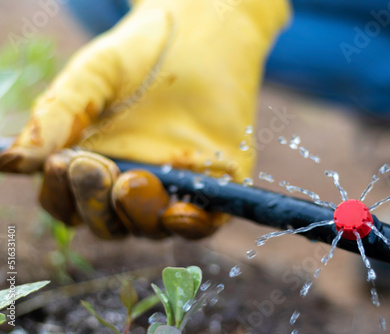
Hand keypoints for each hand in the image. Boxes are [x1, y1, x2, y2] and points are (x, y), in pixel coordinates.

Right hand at [0, 0, 288, 238]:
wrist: (198, 37)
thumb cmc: (140, 58)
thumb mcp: (93, 79)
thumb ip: (58, 117)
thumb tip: (11, 162)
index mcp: (96, 167)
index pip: (71, 204)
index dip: (63, 195)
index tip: (64, 163)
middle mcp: (132, 186)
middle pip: (108, 223)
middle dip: (96, 203)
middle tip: (95, 166)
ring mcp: (174, 188)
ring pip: (151, 226)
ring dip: (138, 214)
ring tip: (130, 181)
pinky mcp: (215, 183)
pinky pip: (206, 221)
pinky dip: (193, 225)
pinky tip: (180, 213)